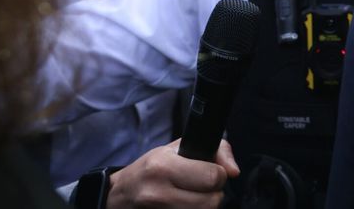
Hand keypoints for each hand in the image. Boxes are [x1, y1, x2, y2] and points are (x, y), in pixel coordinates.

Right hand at [106, 138, 238, 208]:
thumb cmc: (152, 169)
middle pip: (212, 201)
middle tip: (202, 188)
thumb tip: (234, 171)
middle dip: (213, 194)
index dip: (218, 175)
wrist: (120, 194)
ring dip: (205, 206)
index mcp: (164, 166)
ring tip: (193, 196)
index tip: (210, 172)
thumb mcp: (177, 149)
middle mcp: (158, 192)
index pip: (213, 177)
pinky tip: (185, 205)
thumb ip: (215, 152)